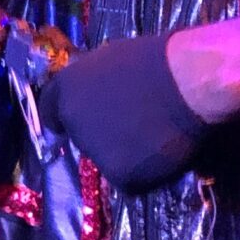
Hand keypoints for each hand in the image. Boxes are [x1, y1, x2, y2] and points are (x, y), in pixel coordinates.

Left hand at [41, 32, 207, 193]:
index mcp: (66, 87)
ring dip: (127, 155)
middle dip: (103, 136)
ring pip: (108, 161)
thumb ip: (96, 82)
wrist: (189, 81)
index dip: (65, 120)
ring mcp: (93, 149)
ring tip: (156, 137)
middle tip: (135, 127)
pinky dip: (147, 173)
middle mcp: (72, 120)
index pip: (51, 112)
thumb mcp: (113, 59)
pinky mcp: (119, 174)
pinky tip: (164, 153)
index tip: (79, 125)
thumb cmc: (160, 60)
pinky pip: (131, 180)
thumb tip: (99, 95)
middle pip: (83, 138)